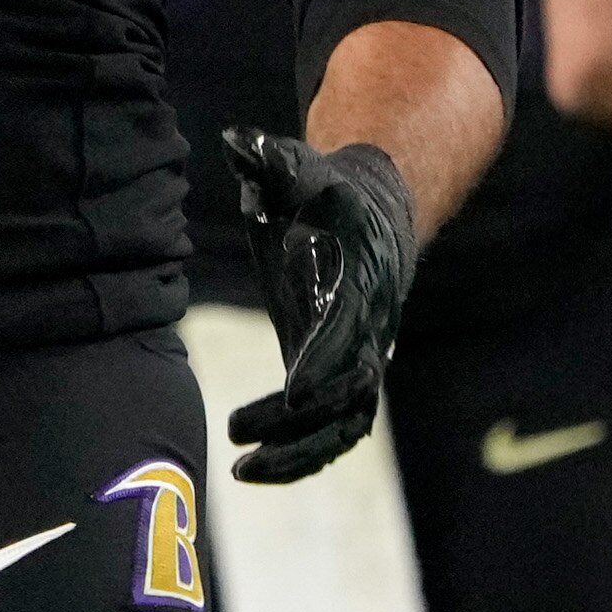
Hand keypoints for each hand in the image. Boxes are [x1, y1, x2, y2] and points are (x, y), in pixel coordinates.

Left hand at [220, 127, 417, 484]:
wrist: (373, 216)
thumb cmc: (325, 194)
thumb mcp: (298, 171)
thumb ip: (271, 160)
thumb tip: (238, 140)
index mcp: (359, 281)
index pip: (347, 328)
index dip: (323, 360)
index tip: (291, 391)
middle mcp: (371, 328)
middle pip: (350, 389)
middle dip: (300, 419)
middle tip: (239, 432)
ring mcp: (364, 359)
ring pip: (346, 424)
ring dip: (300, 453)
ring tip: (242, 470)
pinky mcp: (348, 379)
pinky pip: (336, 432)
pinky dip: (303, 457)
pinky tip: (256, 470)